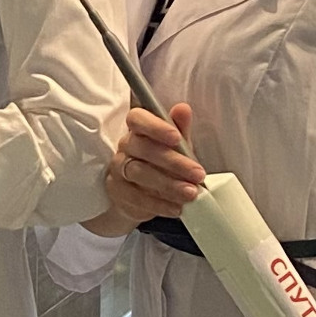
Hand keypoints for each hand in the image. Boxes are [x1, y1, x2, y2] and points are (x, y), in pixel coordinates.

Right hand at [81, 102, 205, 234]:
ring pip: (139, 173)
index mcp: (138, 129)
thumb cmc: (161, 165)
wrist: (141, 196)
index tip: (176, 137)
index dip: (155, 126)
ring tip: (190, 193)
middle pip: (142, 148)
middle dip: (173, 161)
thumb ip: (180, 128)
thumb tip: (183, 109)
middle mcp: (125, 147)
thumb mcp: (176, 146)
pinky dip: (159, 204)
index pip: (137, 119)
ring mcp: (118, 170)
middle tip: (197, 174)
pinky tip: (176, 207)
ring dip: (168, 184)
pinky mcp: (118, 192)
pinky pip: (136, 198)